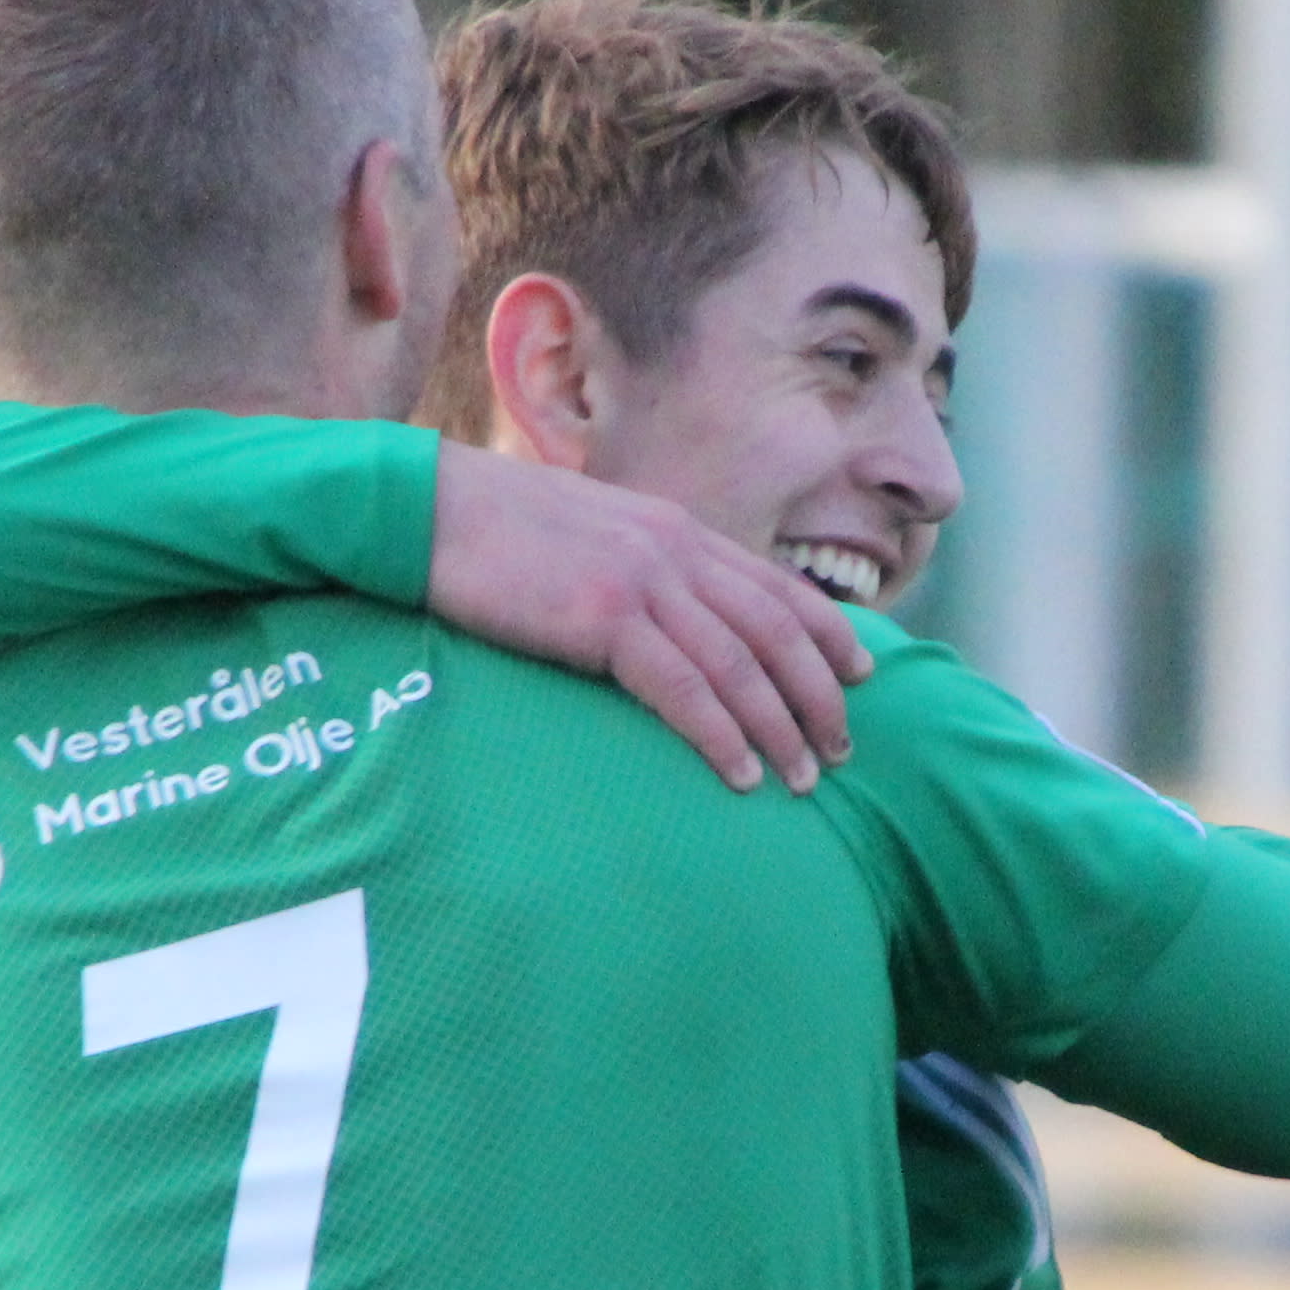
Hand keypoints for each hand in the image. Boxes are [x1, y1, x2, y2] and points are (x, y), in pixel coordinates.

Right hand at [427, 444, 865, 790]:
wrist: (427, 509)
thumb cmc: (495, 533)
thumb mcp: (591, 537)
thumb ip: (642, 569)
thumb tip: (672, 617)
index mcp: (676, 530)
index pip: (775, 586)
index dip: (828, 634)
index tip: (861, 676)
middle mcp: (675, 550)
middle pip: (777, 629)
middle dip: (820, 694)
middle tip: (844, 750)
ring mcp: (643, 581)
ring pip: (742, 663)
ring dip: (781, 728)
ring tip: (804, 779)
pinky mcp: (604, 617)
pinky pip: (684, 687)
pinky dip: (722, 734)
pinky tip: (742, 774)